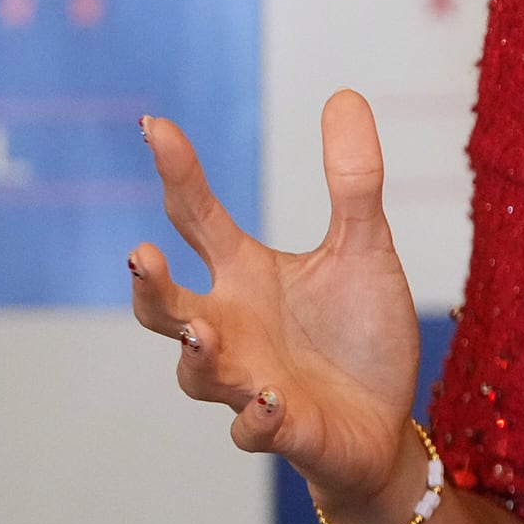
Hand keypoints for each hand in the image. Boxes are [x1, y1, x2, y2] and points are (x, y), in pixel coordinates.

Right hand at [130, 90, 424, 523]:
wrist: (384, 420)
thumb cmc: (359, 333)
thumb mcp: (365, 246)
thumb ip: (352, 179)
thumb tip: (342, 93)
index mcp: (246, 275)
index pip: (196, 217)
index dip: (177, 172)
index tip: (153, 124)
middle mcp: (232, 327)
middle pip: (167, 307)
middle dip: (147, 286)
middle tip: (140, 254)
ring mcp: (248, 382)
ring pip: (198, 373)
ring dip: (197, 353)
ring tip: (203, 332)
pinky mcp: (281, 430)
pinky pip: (254, 429)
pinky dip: (257, 415)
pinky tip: (269, 397)